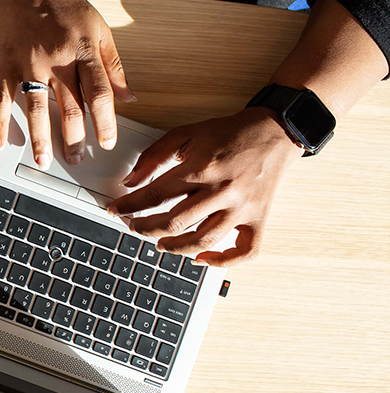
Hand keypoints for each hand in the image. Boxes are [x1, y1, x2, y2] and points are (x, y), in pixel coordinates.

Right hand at [0, 0, 134, 167]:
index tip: (106, 142)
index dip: (105, 123)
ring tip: (43, 160)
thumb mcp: (99, 29)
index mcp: (84, 52)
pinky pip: (0, 98)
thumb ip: (114, 66)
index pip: (99, 95)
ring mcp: (29, 64)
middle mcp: (58, 61)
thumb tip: (129, 97)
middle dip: (74, 140)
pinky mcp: (5, 64)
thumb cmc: (63, 4)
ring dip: (40, 140)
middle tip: (76, 159)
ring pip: (37, 109)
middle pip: (69, 109)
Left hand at [108, 107, 301, 266]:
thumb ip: (154, 156)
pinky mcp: (259, 219)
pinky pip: (245, 251)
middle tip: (134, 226)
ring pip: (202, 241)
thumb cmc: (230, 133)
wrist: (277, 131)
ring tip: (159, 244)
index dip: (129, 205)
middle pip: (174, 223)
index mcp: (202, 168)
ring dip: (174, 248)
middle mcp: (223, 191)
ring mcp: (242, 208)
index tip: (115, 210)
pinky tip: (202, 259)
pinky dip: (222, 261)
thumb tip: (130, 181)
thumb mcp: (186, 134)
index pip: (155, 195)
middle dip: (145, 229)